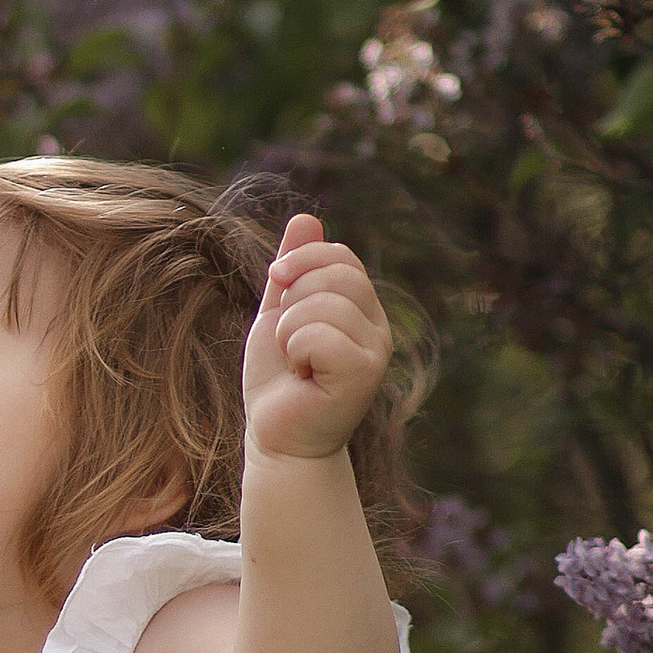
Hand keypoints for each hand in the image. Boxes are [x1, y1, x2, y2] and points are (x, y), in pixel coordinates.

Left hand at [243, 215, 392, 462]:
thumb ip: (293, 271)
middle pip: (335, 274)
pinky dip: (295, 351)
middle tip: (289, 343)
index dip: (302, 260)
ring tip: (294, 362)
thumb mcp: (278, 314)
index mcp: (362, 309)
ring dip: (287, 332)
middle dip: (291, 302)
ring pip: (322, 304)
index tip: (275, 282)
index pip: (342, 256)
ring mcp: (376, 350)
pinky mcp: (364, 373)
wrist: (276, 436)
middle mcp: (378, 327)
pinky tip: (302, 376)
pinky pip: (319, 334)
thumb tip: (306, 217)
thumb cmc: (278, 381)